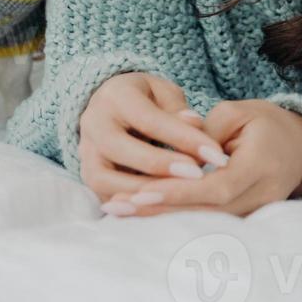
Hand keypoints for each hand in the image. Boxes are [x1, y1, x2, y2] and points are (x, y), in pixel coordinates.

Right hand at [77, 73, 231, 201]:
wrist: (113, 109)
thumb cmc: (147, 100)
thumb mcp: (164, 94)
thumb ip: (178, 110)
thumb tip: (195, 124)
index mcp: (115, 95)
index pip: (148, 119)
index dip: (183, 137)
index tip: (216, 154)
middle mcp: (93, 122)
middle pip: (120, 148)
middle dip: (161, 165)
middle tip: (198, 176)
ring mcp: (86, 152)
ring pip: (106, 178)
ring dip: (144, 189)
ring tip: (181, 196)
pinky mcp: (88, 176)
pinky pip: (105, 196)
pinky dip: (132, 205)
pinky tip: (162, 208)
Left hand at [99, 99, 301, 217]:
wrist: (300, 144)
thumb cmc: (265, 122)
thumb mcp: (237, 113)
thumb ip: (203, 133)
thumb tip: (172, 153)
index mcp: (262, 165)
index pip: (217, 186)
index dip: (180, 192)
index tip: (142, 192)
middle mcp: (263, 195)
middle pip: (207, 212)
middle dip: (160, 211)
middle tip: (116, 206)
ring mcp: (258, 211)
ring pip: (205, 222)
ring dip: (161, 218)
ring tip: (118, 211)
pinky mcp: (246, 217)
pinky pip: (207, 222)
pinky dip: (174, 217)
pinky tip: (140, 213)